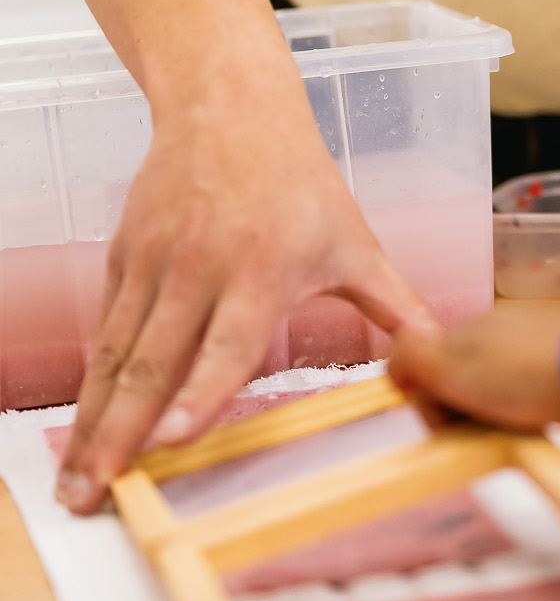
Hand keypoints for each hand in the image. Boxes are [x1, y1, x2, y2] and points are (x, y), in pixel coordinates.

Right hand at [56, 43, 435, 514]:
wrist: (229, 105)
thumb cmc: (299, 179)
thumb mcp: (356, 242)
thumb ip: (396, 307)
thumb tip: (445, 356)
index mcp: (262, 269)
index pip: (227, 344)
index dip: (199, 394)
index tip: (170, 440)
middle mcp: (199, 269)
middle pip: (153, 363)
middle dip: (119, 434)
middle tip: (92, 495)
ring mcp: (154, 263)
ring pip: (115, 354)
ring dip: (91, 421)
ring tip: (74, 483)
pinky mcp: (123, 257)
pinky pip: (103, 329)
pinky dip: (89, 381)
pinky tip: (81, 428)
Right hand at [390, 301, 559, 431]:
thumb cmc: (520, 375)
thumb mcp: (450, 369)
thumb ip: (412, 360)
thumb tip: (394, 366)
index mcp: (464, 329)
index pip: (429, 369)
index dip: (432, 405)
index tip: (448, 427)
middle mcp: (496, 325)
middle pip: (463, 374)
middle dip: (466, 407)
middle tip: (483, 430)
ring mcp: (532, 334)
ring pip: (498, 379)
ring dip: (498, 407)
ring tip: (516, 426)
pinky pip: (531, 379)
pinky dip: (529, 400)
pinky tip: (541, 414)